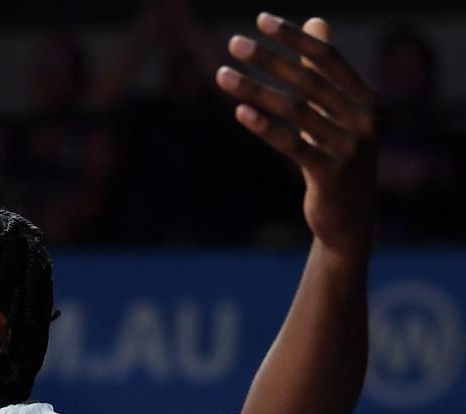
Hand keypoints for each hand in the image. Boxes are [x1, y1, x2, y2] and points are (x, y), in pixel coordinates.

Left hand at [216, 13, 377, 255]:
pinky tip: (239, 112)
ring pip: (294, 111)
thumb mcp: (336, 112)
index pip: (327, 58)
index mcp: (367, 99)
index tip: (261, 19)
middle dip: (268, 58)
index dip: (294, 37)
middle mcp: (364, 120)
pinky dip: (264, 127)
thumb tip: (317, 22)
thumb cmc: (337, 156)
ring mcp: (350, 148)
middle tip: (233, 43)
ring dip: (254, 89)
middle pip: (308, 80)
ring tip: (222, 74)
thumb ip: (325, 71)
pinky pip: (292, 145)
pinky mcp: (330, 174)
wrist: (350, 218)